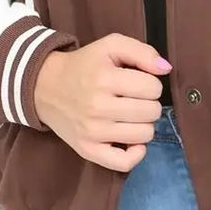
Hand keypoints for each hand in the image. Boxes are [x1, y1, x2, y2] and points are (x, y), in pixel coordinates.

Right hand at [34, 34, 171, 171]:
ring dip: (143, 123)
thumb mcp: (111, 46)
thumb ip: (142, 52)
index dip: (151, 83)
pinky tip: (132, 139)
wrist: (44, 86)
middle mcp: (98, 107)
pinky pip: (124, 163)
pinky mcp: (87, 150)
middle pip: (151, 112)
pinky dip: (136, 153)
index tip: (138, 82)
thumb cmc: (84, 64)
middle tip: (134, 98)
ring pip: (144, 135)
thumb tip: (166, 69)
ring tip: (130, 115)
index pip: (153, 88)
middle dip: (149, 103)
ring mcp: (92, 132)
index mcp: (105, 78)